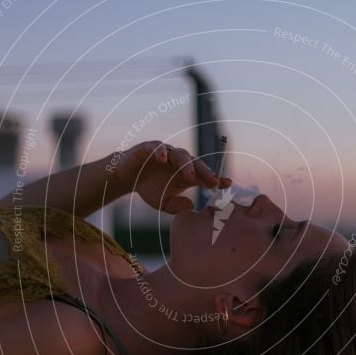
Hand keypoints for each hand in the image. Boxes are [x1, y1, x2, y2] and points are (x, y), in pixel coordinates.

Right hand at [115, 141, 231, 213]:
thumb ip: (176, 207)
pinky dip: (161, 151)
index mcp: (186, 174)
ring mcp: (166, 153)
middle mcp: (179, 162)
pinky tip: (163, 159)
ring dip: (186, 165)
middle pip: (196, 164)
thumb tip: (191, 205)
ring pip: (180, 155)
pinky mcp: (149, 148)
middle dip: (205, 172)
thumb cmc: (149, 188)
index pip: (205, 175)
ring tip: (190, 176)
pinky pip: (157, 147)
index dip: (216, 179)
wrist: (127, 177)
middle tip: (212, 182)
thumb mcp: (163, 203)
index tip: (228, 184)